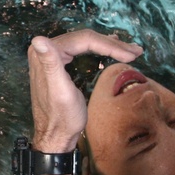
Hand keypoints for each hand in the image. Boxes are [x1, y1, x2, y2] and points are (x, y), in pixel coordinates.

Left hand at [27, 30, 141, 151]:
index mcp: (46, 53)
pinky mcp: (58, 63)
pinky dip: (99, 49)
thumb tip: (37, 38)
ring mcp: (52, 56)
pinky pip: (82, 50)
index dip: (110, 46)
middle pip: (86, 39)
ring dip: (109, 45)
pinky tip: (111, 49)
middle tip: (136, 51)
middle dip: (113, 45)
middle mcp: (46, 50)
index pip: (85, 40)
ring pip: (85, 43)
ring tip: (131, 50)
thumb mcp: (60, 91)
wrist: (56, 135)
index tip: (132, 55)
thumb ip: (50, 63)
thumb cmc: (61, 117)